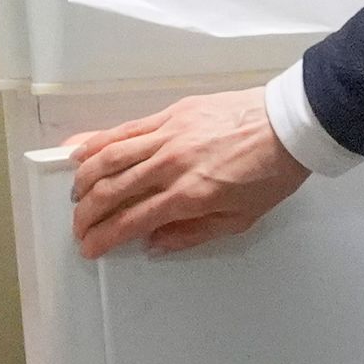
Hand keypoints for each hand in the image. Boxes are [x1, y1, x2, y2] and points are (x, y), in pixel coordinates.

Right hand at [66, 89, 310, 256]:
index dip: (104, 238)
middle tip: (77, 227)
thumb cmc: (270, 174)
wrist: (289, 125)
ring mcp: (168, 135)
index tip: (89, 249)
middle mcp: (171, 165)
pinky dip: (97, 140)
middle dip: (87, 213)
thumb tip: (152, 243)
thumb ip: (193, 234)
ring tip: (74, 194)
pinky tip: (80, 150)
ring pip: (110, 156)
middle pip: (112, 190)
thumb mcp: (240, 219)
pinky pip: (125, 128)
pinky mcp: (171, 114)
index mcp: (190, 196)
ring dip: (85, 178)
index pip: (132, 220)